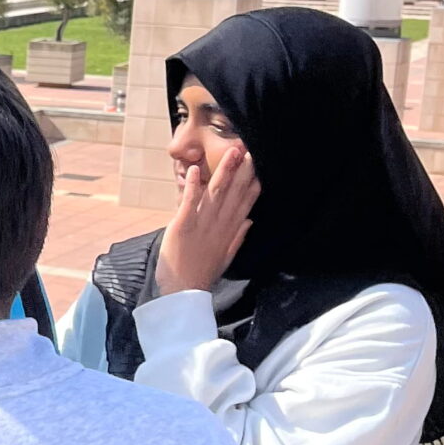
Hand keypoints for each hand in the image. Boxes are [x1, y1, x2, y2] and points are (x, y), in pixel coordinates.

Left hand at [154, 143, 259, 299]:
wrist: (183, 293)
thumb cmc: (201, 274)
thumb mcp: (225, 256)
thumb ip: (237, 237)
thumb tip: (249, 220)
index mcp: (229, 232)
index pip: (245, 203)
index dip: (253, 184)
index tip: (261, 166)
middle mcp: (219, 226)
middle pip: (234, 194)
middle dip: (243, 172)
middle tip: (251, 151)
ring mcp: (201, 225)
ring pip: (216, 194)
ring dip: (224, 172)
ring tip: (232, 153)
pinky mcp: (182, 226)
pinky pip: (189, 203)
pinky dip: (192, 186)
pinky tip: (196, 170)